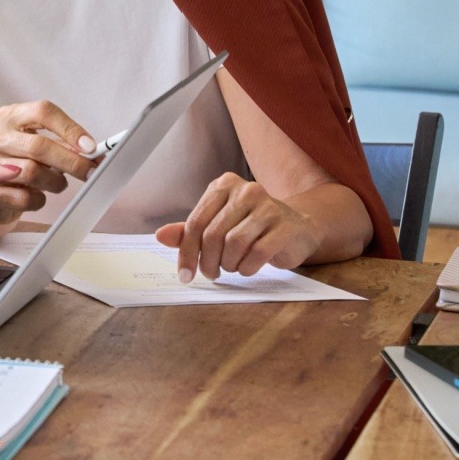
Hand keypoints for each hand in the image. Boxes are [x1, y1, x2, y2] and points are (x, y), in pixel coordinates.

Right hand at [0, 100, 95, 241]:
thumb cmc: (19, 162)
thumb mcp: (38, 143)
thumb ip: (62, 143)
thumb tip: (91, 153)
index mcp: (10, 116)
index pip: (43, 111)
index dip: (70, 129)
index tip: (90, 146)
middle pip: (40, 145)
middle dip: (71, 161)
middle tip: (90, 171)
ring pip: (33, 172)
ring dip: (55, 182)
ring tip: (57, 184)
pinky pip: (24, 198)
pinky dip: (39, 200)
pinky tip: (38, 196)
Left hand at [155, 174, 320, 281]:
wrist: (298, 228)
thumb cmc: (251, 226)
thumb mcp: (219, 224)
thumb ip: (190, 230)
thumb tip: (160, 236)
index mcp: (224, 185)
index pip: (196, 222)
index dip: (186, 252)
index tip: (184, 275)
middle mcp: (246, 190)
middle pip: (212, 234)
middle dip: (207, 261)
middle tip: (210, 274)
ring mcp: (268, 207)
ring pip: (234, 244)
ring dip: (228, 264)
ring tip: (232, 267)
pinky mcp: (285, 226)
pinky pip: (256, 254)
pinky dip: (247, 268)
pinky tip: (248, 268)